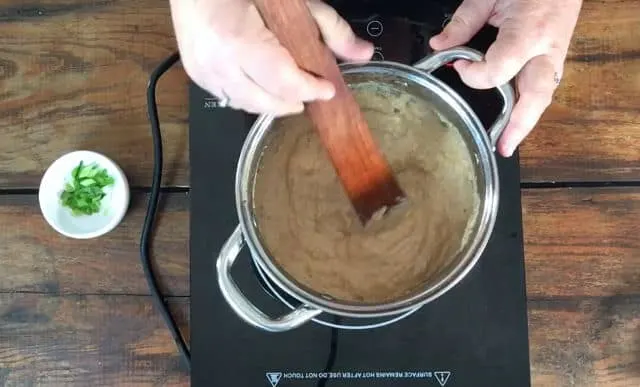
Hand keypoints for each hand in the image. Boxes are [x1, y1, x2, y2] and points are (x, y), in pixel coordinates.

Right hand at [169, 0, 372, 114]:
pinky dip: (253, 96)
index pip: (284, 82)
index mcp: (239, 42)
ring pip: (250, 107)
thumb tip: (363, 53)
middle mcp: (218, 64)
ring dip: (274, 100)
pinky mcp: (198, 77)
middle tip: (311, 87)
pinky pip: (232, 100)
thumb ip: (330, 28)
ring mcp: (204, 74)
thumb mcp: (293, 1)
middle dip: (295, 99)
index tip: (328, 88)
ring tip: (290, 85)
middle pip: (269, 103)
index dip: (311, 90)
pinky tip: (264, 82)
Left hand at [429, 0, 582, 156]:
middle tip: (501, 146)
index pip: (499, 69)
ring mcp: (556, 53)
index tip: (457, 65)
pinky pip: (544, 86)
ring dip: (527, 121)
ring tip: (508, 142)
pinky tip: (516, 119)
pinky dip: (530, 105)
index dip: (474, 74)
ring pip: (545, 95)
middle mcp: (547, 48)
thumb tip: (439, 45)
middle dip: (519, 125)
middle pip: (537, 95)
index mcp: (528, 31)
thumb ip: (463, 21)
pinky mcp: (557, 55)